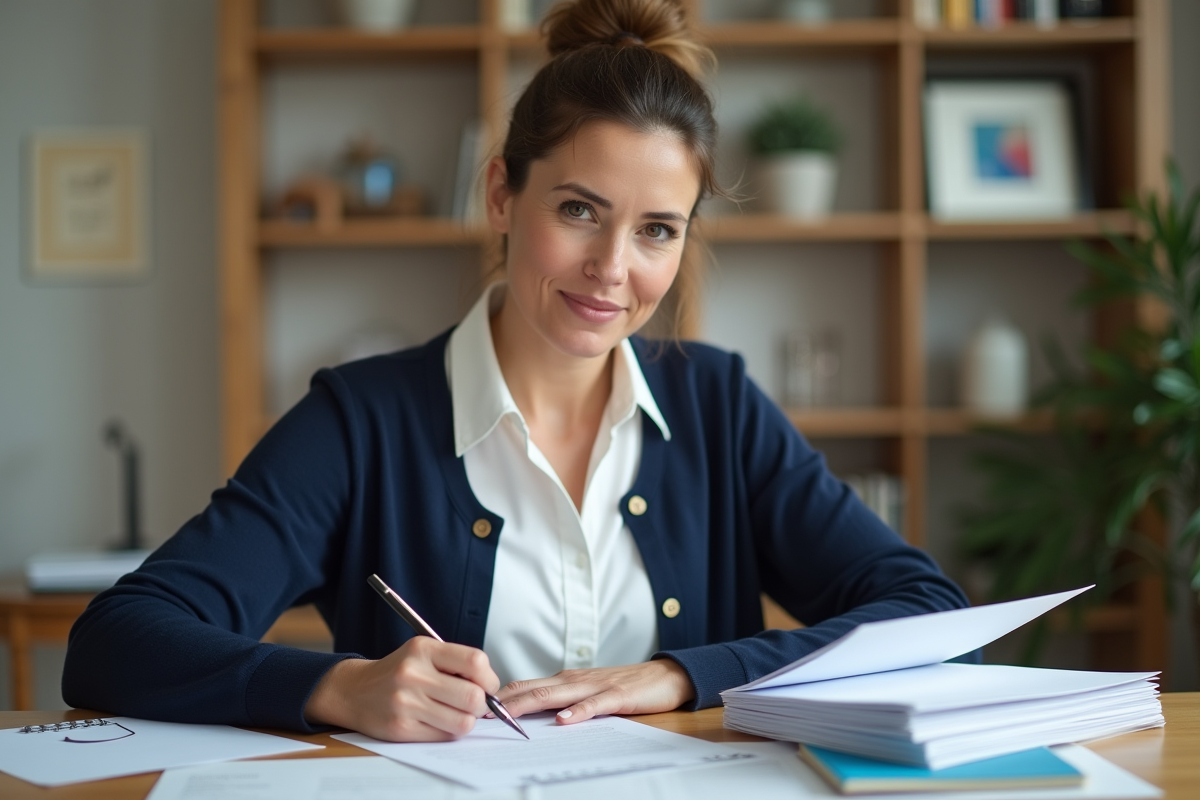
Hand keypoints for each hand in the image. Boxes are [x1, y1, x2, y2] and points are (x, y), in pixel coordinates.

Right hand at [304, 637, 499, 741]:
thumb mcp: (422, 653)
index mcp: (422, 649)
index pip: (475, 661)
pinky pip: (444, 736)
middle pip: (473, 696)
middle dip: (482, 703)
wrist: (354, 691)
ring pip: (463, 721)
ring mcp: (406, 703)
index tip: (487, 685)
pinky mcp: (402, 728)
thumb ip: (455, 663)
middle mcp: (413, 674)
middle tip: (475, 703)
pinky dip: (449, 731)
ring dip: (466, 720)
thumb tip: (491, 688)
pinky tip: (439, 721)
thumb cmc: (397, 672)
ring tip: (456, 713)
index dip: (489, 677)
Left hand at [495, 659, 695, 723]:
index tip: (477, 708)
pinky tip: (564, 721)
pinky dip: (578, 712)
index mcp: (566, 680)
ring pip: (556, 694)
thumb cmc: (624, 685)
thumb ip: (561, 699)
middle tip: (481, 713)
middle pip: (534, 689)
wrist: (664, 676)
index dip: (501, 696)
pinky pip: (594, 705)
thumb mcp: (587, 691)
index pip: (526, 685)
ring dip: (531, 704)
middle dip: (505, 702)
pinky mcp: (616, 695)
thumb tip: (528, 712)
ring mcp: (595, 686)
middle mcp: (575, 680)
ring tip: (509, 715)